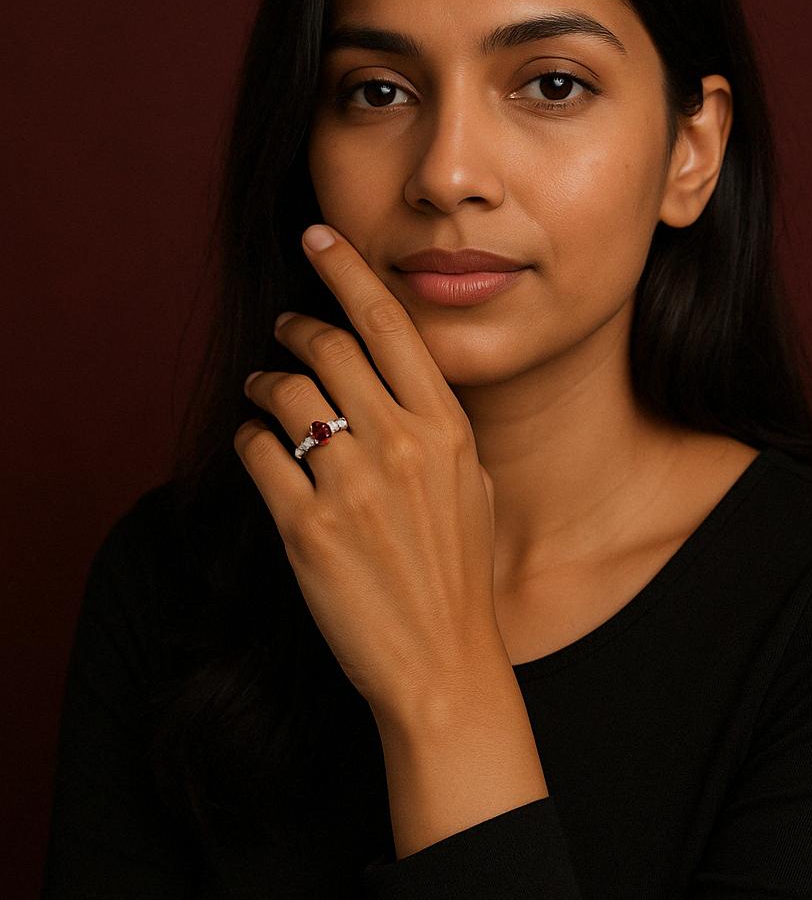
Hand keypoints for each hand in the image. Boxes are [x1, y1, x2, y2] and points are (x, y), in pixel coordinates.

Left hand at [234, 223, 501, 720]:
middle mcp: (401, 446)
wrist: (442, 663)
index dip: (348, 269)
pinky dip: (249, 437)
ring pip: (285, 393)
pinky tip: (257, 441)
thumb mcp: (474, 488)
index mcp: (447, 429)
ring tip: (262, 385)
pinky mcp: (306, 529)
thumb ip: (439, 431)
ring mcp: (352, 486)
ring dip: (265, 379)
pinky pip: (258, 453)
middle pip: (329, 346)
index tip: (319, 237)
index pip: (391, 324)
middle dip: (297, 325)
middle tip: (285, 326)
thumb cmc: (459, 575)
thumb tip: (396, 387)